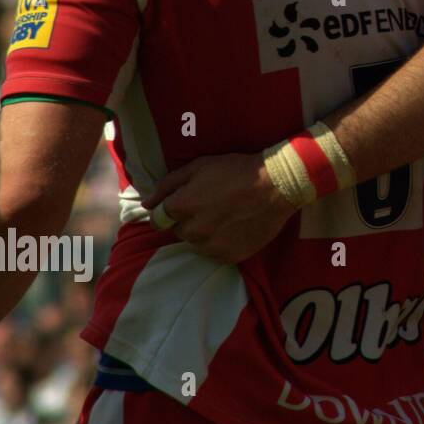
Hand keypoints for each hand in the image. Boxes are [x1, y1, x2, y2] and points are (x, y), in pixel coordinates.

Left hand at [143, 153, 296, 263]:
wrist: (276, 185)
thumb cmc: (236, 170)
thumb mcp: (199, 167)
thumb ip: (168, 185)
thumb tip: (146, 204)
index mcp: (180, 207)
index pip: (159, 218)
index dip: (174, 209)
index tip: (190, 202)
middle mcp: (192, 231)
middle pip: (180, 231)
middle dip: (190, 220)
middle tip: (212, 206)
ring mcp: (210, 246)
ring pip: (197, 243)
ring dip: (205, 233)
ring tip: (226, 217)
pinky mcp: (229, 256)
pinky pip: (215, 252)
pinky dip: (221, 243)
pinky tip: (235, 227)